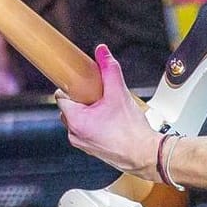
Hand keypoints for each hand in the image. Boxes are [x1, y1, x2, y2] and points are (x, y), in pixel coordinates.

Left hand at [55, 45, 161, 179]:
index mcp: (76, 121)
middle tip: (98, 95)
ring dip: (88, 111)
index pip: (60, 97)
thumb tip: (102, 52)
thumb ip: (109, 69)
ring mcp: (83, 144)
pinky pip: (87, 130)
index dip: (71, 86)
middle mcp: (75, 134)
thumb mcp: (119, 93)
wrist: (146, 154)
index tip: (80, 82)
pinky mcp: (92, 149)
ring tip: (106, 108)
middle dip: (81, 99)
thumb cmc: (132, 132)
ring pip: (78, 119)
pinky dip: (94, 123)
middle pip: (69, 108)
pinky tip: (110, 120)